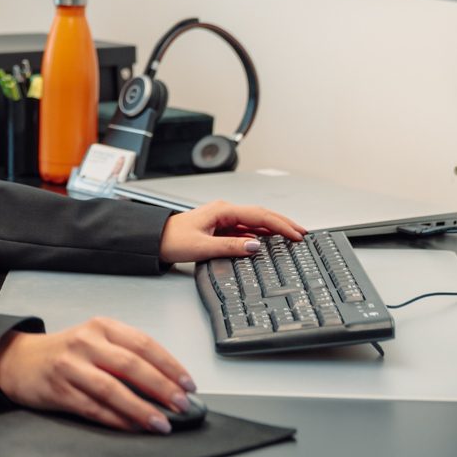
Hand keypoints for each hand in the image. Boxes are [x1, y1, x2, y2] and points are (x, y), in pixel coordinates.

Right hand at [0, 318, 196, 433]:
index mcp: (101, 326)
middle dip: (161, 388)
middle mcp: (86, 342)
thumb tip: (166, 382)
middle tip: (181, 404)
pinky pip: (94, 408)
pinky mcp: (59, 389)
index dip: (169, 365)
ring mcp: (71, 366)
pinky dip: (117, 419)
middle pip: (131, 365)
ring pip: (113, 389)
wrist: (19, 360)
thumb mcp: (96, 341)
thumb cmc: (65, 352)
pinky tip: (133, 426)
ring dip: (141, 408)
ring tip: (161, 422)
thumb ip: (126, 355)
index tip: (187, 383)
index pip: (143, 343)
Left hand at [158, 200, 305, 264]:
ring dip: (273, 228)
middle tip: (302, 233)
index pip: (259, 215)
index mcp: (222, 210)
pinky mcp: (220, 227)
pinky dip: (260, 234)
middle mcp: (224, 211)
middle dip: (283, 223)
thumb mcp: (203, 247)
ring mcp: (223, 218)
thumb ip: (230, 247)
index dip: (281, 225)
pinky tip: (268, 241)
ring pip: (255, 221)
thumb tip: (255, 247)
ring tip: (291, 236)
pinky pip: (245, 228)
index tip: (296, 234)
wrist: (154, 240)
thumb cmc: (173, 240)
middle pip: (261, 214)